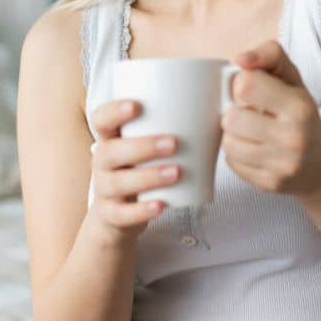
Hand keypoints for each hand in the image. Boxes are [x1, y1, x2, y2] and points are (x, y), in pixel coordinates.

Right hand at [83, 99, 178, 243]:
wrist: (118, 213)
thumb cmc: (140, 168)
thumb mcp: (146, 147)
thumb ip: (170, 128)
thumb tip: (219, 108)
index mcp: (110, 139)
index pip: (101, 119)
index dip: (113, 111)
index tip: (137, 105)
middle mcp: (101, 162)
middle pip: (110, 152)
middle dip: (142, 146)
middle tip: (173, 143)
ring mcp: (104, 190)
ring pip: (118, 183)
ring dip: (148, 177)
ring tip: (176, 172)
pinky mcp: (111, 215)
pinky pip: (123, 214)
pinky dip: (142, 210)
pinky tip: (161, 205)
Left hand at [221, 41, 320, 195]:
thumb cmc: (300, 114)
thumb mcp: (292, 79)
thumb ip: (269, 55)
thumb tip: (240, 59)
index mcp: (299, 106)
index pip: (245, 85)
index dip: (242, 85)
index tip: (254, 92)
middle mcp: (293, 137)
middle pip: (231, 118)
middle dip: (236, 114)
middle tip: (251, 115)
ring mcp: (281, 165)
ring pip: (228, 142)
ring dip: (235, 135)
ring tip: (252, 133)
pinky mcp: (269, 184)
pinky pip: (232, 163)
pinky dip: (238, 155)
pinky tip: (255, 150)